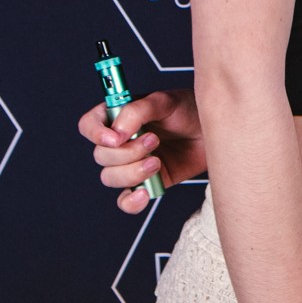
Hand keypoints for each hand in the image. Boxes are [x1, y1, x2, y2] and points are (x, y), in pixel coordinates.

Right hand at [76, 87, 206, 214]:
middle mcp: (121, 142)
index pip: (89, 125)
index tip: (114, 139)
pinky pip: (126, 200)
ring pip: (111, 177)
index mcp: (119, 117)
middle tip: (154, 140)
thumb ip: (138, 110)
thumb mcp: (166, 101)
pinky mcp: (145, 183)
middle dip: (127, 152)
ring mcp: (131, 164)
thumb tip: (117, 130)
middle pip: (101, 156)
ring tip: (158, 161)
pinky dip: (131, 201)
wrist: (212, 134)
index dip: (95, 133)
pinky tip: (145, 193)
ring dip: (132, 172)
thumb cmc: (191, 112)